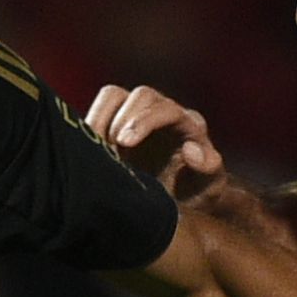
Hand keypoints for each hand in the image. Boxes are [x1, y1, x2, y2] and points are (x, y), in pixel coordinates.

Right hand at [86, 82, 227, 199]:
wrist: (181, 201)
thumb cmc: (196, 191)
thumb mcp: (209, 187)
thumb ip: (208, 168)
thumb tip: (191, 150)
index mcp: (188, 124)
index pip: (167, 110)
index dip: (143, 122)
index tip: (124, 143)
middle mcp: (164, 111)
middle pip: (142, 96)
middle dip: (123, 119)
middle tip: (109, 148)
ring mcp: (138, 114)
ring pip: (115, 96)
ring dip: (101, 118)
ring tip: (96, 147)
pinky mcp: (116, 122)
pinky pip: (99, 111)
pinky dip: (89, 126)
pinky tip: (87, 150)